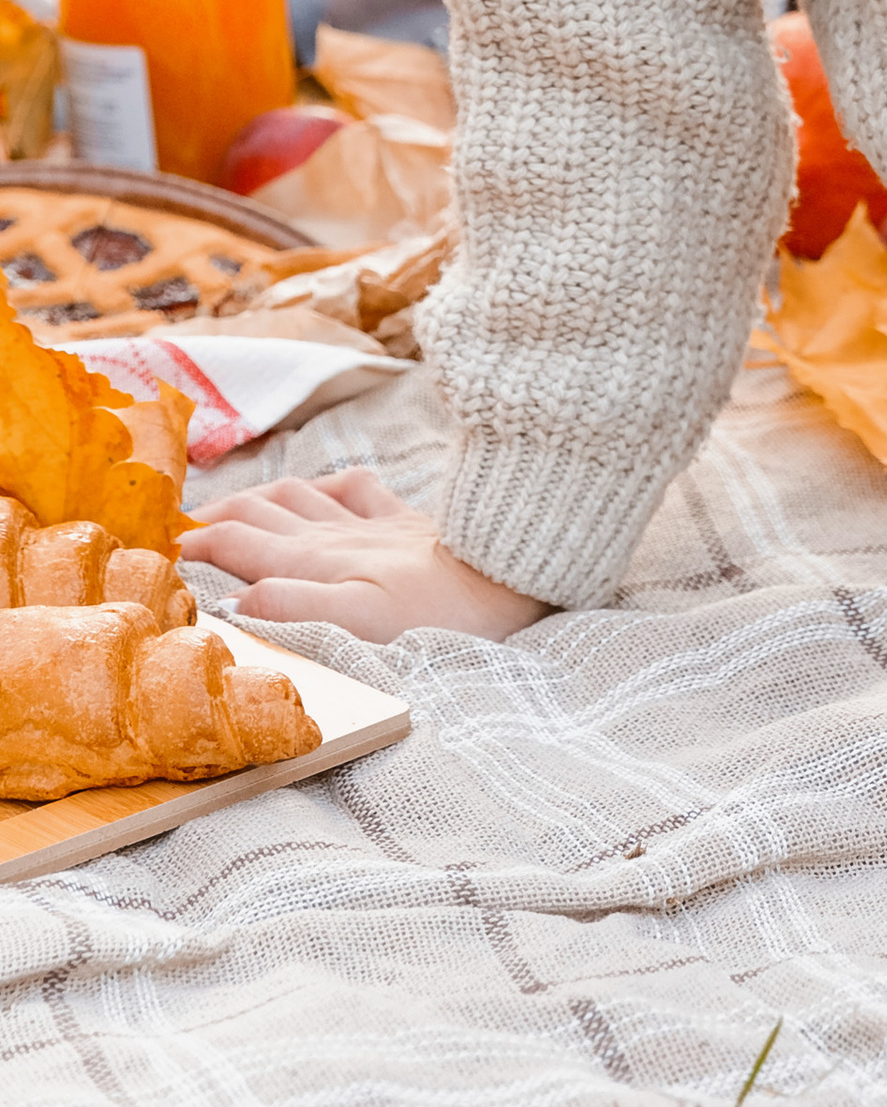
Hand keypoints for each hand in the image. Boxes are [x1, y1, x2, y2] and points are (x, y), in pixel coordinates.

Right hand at [178, 468, 550, 641]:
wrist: (509, 576)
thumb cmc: (437, 611)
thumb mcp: (360, 621)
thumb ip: (296, 607)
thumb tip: (237, 601)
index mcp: (314, 559)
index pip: (237, 542)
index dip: (194, 543)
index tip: (158, 548)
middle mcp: (335, 532)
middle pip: (259, 508)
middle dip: (215, 513)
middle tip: (183, 525)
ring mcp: (371, 520)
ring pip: (299, 492)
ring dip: (261, 494)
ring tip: (236, 503)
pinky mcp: (405, 519)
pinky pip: (356, 486)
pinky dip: (328, 484)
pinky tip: (328, 488)